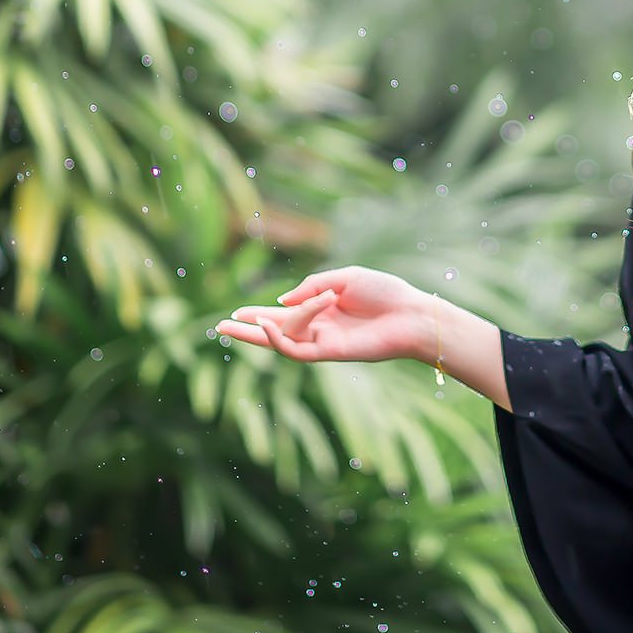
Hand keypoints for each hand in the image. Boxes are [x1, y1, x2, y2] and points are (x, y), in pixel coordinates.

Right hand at [214, 265, 433, 364]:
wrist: (411, 314)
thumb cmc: (385, 293)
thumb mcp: (344, 278)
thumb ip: (311, 287)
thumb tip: (281, 301)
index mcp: (323, 308)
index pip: (286, 312)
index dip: (261, 312)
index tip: (238, 310)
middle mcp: (320, 327)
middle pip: (277, 330)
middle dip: (248, 329)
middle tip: (220, 326)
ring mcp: (322, 341)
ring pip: (282, 338)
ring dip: (258, 331)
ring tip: (231, 324)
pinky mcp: (328, 353)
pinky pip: (296, 350)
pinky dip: (278, 339)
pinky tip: (265, 326)